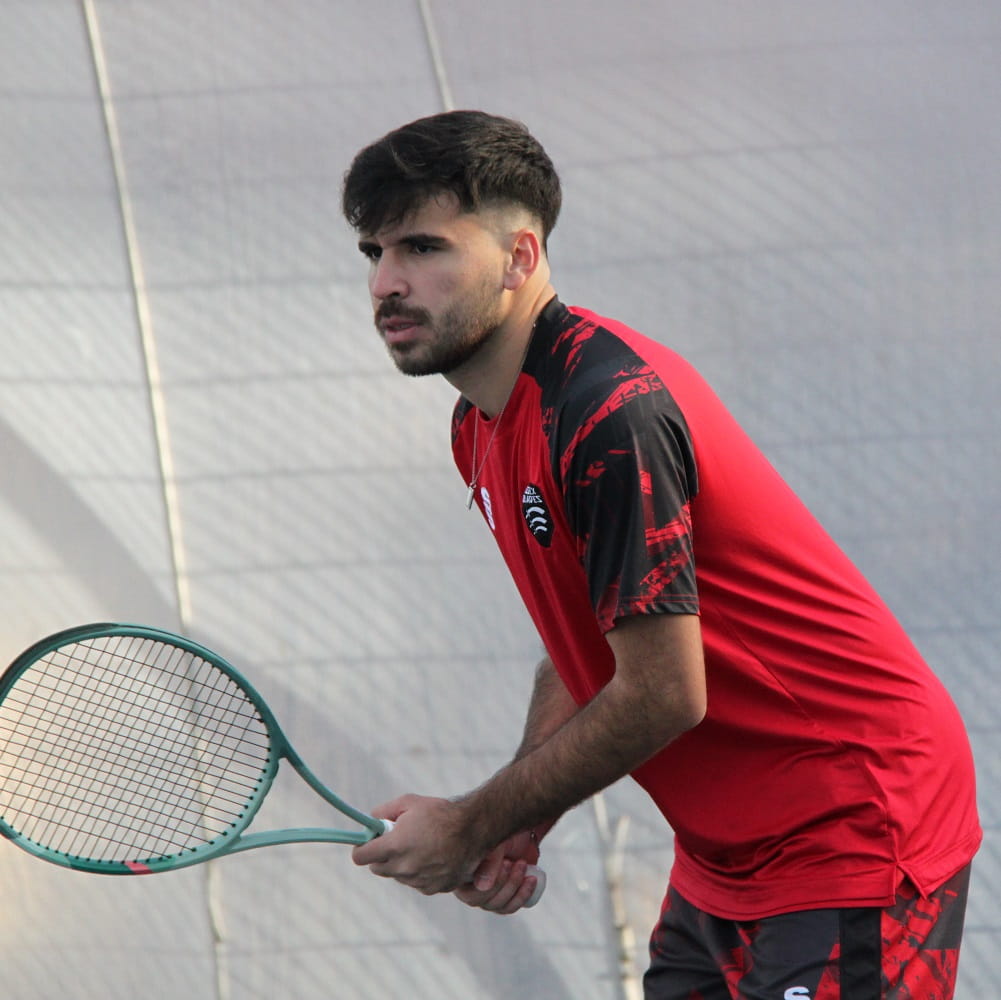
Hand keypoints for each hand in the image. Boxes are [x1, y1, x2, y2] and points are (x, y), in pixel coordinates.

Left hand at [351, 794, 481, 894]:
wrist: (475, 829)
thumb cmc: (441, 813)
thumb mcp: (409, 802)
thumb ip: (384, 812)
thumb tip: (372, 821)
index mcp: (395, 846)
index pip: (361, 857)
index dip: (361, 848)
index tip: (367, 842)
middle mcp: (404, 867)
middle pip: (377, 868)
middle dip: (381, 855)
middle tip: (395, 841)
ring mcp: (419, 880)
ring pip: (398, 876)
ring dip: (401, 864)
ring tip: (420, 845)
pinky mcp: (433, 889)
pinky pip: (416, 882)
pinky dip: (419, 873)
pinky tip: (433, 857)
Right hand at [453, 830, 541, 914]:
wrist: (516, 831)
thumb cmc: (499, 833)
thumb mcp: (494, 843)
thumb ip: (488, 863)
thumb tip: (483, 886)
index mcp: (460, 874)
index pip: (468, 893)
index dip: (490, 883)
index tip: (506, 863)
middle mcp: (469, 888)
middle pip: (482, 902)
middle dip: (504, 883)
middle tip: (515, 862)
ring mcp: (486, 896)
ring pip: (498, 905)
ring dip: (514, 887)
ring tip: (522, 864)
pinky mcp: (502, 899)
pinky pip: (509, 907)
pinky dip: (523, 895)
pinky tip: (531, 880)